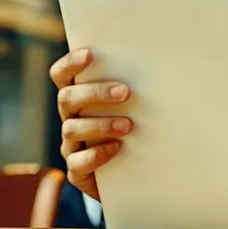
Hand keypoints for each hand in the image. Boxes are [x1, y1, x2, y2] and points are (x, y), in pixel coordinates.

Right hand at [49, 49, 133, 200]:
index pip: (62, 75)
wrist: (136, 174)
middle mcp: (72, 118)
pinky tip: (117, 149)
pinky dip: (96, 155)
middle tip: (125, 92)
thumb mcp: (136, 105)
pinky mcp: (79, 172)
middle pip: (68, 98)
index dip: (70, 63)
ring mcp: (72, 145)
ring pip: (72, 129)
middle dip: (95, 92)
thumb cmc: (138, 128)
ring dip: (100, 124)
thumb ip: (137, 86)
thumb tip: (166, 61)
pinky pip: (78, 163)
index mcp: (80, 98)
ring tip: (128, 125)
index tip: (90, 54)